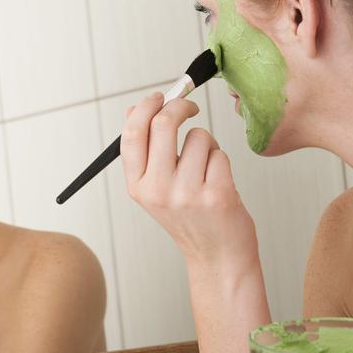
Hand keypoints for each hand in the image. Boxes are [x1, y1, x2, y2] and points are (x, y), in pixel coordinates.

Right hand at [120, 92, 257, 265]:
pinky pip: (220, 153)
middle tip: (190, 106)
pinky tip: (218, 183)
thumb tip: (131, 110)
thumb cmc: (189, 216)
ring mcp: (186, 194)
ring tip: (206, 170)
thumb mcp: (156, 187)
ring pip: (199, 137)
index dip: (145, 107)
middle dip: (179, 105)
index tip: (159, 96)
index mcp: (137, 186)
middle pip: (163, 124)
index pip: (132, 134)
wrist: (216, 256)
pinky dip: (221, 161)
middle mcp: (157, 190)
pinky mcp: (216, 195)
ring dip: (207, 144)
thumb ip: (144, 150)